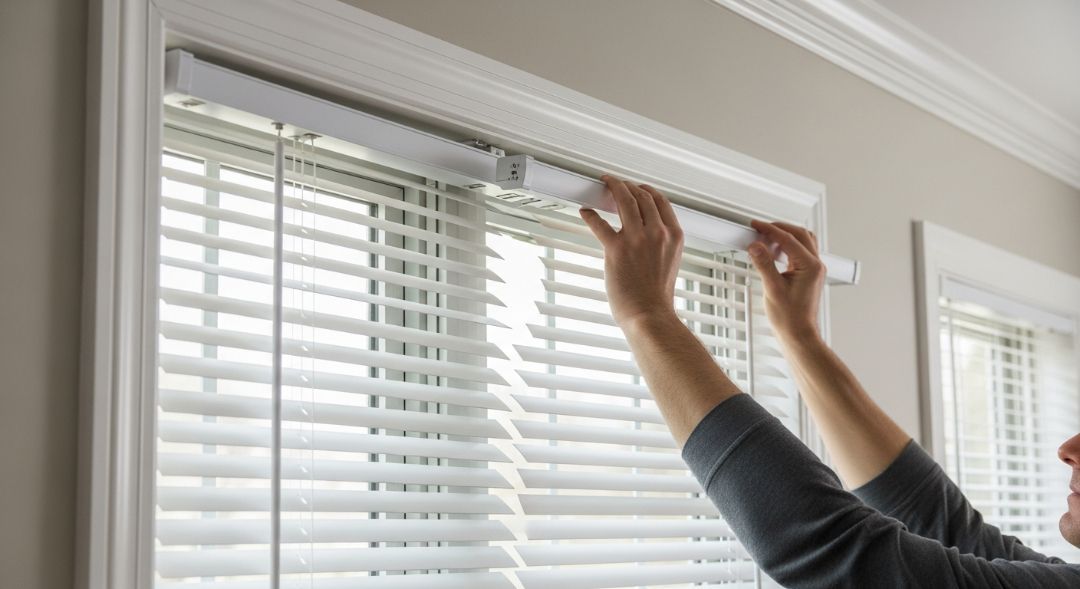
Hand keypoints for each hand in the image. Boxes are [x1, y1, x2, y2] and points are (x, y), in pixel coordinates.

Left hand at [579, 176, 684, 327]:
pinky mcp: (616, 249)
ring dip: (613, 188)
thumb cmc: (657, 297)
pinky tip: (586, 211)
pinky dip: (591, 215)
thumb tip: (647, 234)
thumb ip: (661, 244)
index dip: (647, 189)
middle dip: (628, 185)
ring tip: (605, 184)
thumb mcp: (670, 262)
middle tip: (617, 184)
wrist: (651, 315)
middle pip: (642, 195)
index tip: (637, 187)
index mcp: (674, 236)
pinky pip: (600, 224)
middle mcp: (658, 233)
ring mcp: (637, 239)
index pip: (661, 201)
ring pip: (624, 200)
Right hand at [747, 220, 824, 341]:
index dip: (770, 230)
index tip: (756, 226)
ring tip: (766, 239)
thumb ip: (764, 264)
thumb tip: (756, 246)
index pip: (789, 239)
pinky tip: (774, 253)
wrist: (798, 335)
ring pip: (802, 241)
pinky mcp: (808, 275)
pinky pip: (800, 252)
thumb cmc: (790, 318)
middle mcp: (815, 266)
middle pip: (799, 234)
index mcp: (810, 266)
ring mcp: (813, 270)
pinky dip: (787, 247)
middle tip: (760, 229)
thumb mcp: (772, 289)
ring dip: (785, 236)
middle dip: (779, 228)